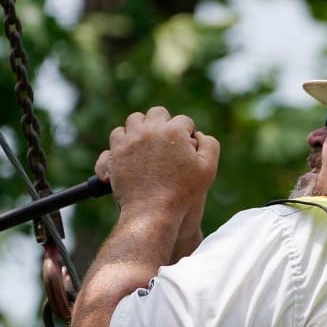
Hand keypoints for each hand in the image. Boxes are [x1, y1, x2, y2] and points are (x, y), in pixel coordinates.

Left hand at [96, 107, 218, 236]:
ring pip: (135, 120)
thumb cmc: (183, 193)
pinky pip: (117, 135)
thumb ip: (210, 145)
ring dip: (142, 128)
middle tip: (167, 142)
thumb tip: (199, 134)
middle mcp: (150, 130)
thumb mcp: (208, 169)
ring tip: (148, 144)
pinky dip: (123, 141)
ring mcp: (130, 140)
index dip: (187, 133)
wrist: (153, 212)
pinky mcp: (116, 153)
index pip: (184, 121)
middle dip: (164, 124)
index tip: (186, 147)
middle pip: (157, 113)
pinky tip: (131, 151)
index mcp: (174, 131)